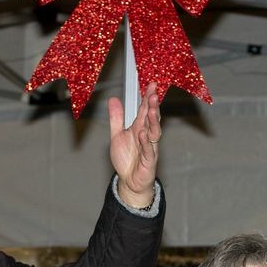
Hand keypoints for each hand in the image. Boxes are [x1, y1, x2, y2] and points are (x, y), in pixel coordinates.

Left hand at [108, 81, 161, 208]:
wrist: (129, 182)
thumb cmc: (126, 160)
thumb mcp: (117, 135)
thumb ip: (116, 118)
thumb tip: (113, 99)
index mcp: (139, 128)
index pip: (144, 110)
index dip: (147, 98)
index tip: (151, 85)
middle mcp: (146, 136)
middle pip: (151, 118)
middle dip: (153, 106)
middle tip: (154, 94)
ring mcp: (149, 148)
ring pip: (154, 132)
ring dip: (153, 121)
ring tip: (151, 109)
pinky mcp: (149, 161)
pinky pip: (148, 150)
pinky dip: (146, 142)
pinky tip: (143, 133)